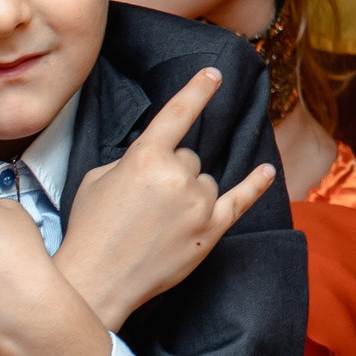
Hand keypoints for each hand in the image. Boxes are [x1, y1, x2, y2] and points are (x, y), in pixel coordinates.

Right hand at [56, 67, 276, 330]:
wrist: (94, 282)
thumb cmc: (89, 230)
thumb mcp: (97, 179)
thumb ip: (133, 159)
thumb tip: (157, 156)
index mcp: (145, 158)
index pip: (178, 114)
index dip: (197, 90)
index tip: (214, 73)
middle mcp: (177, 176)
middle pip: (189, 158)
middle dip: (170, 174)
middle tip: (145, 204)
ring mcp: (198, 204)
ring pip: (205, 181)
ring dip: (189, 194)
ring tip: (158, 223)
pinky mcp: (211, 230)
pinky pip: (241, 200)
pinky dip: (255, 185)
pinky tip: (266, 171)